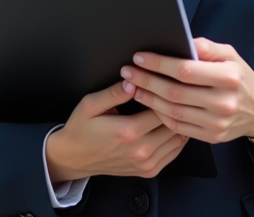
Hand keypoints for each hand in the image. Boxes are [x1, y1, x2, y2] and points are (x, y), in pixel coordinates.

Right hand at [45, 79, 188, 182]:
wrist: (74, 158)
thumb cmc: (81, 130)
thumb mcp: (90, 105)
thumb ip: (112, 93)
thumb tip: (132, 82)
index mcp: (128, 131)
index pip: (161, 108)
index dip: (165, 94)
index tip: (162, 85)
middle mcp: (141, 150)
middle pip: (174, 124)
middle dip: (175, 108)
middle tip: (173, 95)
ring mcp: (147, 164)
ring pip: (178, 139)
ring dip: (179, 123)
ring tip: (175, 108)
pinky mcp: (149, 171)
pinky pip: (174, 153)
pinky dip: (177, 138)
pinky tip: (171, 126)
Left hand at [121, 37, 253, 145]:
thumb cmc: (240, 77)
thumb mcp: (229, 55)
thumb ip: (205, 47)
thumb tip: (180, 41)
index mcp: (228, 77)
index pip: (185, 70)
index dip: (159, 64)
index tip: (139, 57)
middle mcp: (223, 102)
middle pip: (175, 92)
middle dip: (146, 80)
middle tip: (127, 72)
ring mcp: (217, 123)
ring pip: (172, 111)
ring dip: (148, 98)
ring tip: (132, 87)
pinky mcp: (211, 137)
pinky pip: (178, 127)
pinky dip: (159, 115)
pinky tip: (149, 103)